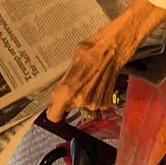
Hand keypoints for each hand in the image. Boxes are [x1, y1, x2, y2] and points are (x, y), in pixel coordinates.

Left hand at [46, 0, 165, 121]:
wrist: (112, 49)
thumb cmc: (89, 51)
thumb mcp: (70, 64)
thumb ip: (63, 83)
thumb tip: (57, 93)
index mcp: (66, 92)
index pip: (53, 116)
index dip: (53, 110)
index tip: (54, 106)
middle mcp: (80, 101)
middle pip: (69, 107)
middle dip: (70, 98)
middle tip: (76, 83)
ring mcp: (94, 103)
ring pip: (83, 104)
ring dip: (84, 96)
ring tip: (89, 80)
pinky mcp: (105, 102)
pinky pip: (95, 102)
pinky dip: (96, 95)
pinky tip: (98, 82)